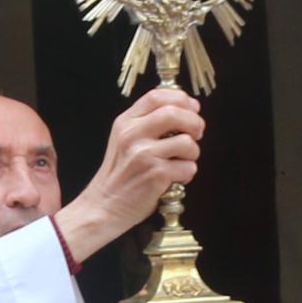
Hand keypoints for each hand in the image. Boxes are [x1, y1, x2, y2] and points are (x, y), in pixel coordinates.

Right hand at [56, 88, 204, 259]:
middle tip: (197, 133)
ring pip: (187, 142)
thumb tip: (186, 109)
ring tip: (182, 161)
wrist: (104, 206)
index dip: (181, 99)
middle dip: (194, 122)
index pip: (157, 96)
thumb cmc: (119, 175)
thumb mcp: (124, 140)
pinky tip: (174, 178)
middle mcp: (132, 134)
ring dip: (193, 153)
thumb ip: (147, 123)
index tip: (192, 108)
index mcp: (125, 122)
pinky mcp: (155, 174)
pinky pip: (188, 167)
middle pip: (175, 112)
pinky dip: (187, 174)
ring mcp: (144, 154)